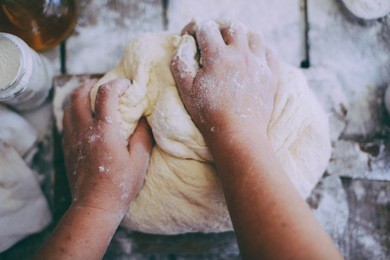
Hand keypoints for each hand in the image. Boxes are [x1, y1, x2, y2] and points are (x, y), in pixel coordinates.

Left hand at [63, 78, 152, 217]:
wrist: (95, 206)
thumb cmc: (120, 185)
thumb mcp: (139, 160)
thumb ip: (142, 136)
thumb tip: (143, 119)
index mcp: (104, 131)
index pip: (106, 94)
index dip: (117, 84)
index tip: (127, 85)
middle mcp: (84, 130)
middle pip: (79, 95)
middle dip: (90, 84)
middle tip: (102, 84)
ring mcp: (72, 139)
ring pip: (68, 107)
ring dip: (79, 97)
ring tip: (90, 97)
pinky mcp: (67, 148)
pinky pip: (65, 122)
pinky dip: (73, 112)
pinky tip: (83, 118)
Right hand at [171, 20, 279, 142]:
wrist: (238, 134)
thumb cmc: (208, 114)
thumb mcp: (186, 89)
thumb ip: (180, 62)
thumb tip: (185, 43)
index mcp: (218, 56)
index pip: (206, 28)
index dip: (195, 29)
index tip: (192, 39)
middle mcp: (241, 55)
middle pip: (232, 27)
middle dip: (220, 31)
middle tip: (213, 43)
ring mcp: (259, 64)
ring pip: (254, 36)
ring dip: (242, 39)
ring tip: (234, 50)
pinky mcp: (271, 76)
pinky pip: (270, 52)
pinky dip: (261, 51)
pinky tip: (253, 59)